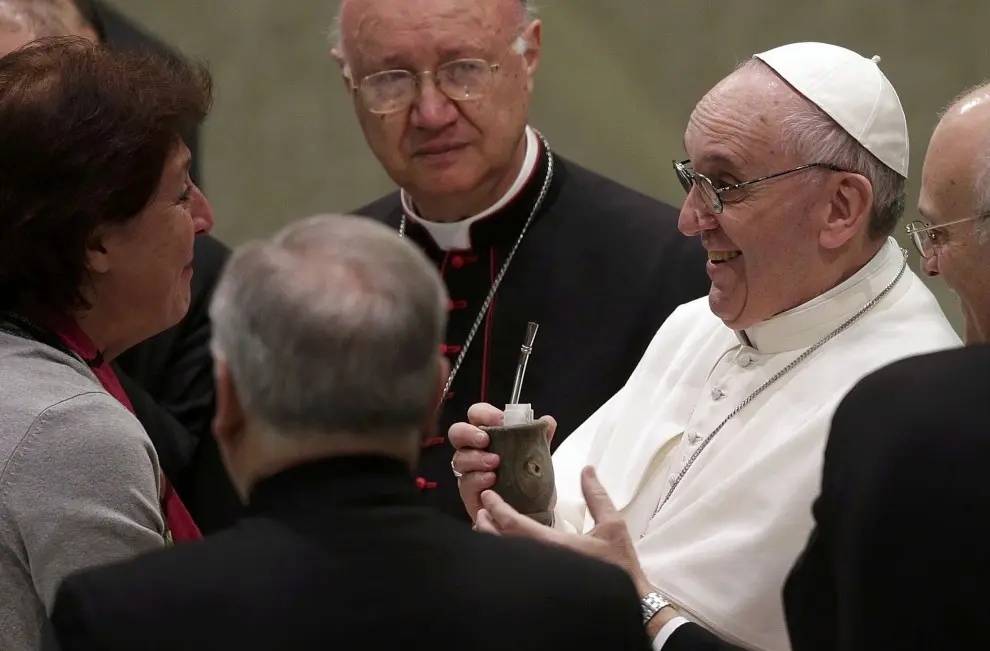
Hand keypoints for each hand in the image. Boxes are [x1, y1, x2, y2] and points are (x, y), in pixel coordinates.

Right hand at [449, 402, 555, 521]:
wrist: (529, 512)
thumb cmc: (528, 481)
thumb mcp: (538, 457)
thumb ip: (541, 439)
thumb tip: (547, 420)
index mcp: (489, 436)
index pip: (477, 415)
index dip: (483, 413)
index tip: (499, 420)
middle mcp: (474, 451)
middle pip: (457, 433)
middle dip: (468, 433)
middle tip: (485, 440)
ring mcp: (468, 472)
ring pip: (459, 458)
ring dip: (475, 458)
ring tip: (494, 463)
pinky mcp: (468, 493)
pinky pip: (465, 483)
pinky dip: (478, 479)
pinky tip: (491, 480)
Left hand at [476, 465, 650, 594]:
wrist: (629, 602)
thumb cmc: (620, 566)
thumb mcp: (613, 526)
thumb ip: (597, 496)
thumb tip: (587, 470)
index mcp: (553, 546)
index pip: (513, 524)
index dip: (496, 508)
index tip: (487, 495)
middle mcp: (540, 562)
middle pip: (499, 542)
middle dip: (486, 523)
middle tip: (481, 508)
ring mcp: (539, 575)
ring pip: (504, 557)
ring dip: (491, 539)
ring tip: (487, 524)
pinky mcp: (543, 583)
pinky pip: (514, 566)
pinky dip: (503, 553)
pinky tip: (504, 546)